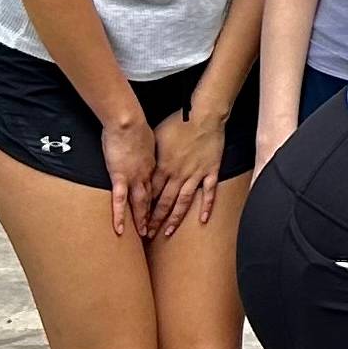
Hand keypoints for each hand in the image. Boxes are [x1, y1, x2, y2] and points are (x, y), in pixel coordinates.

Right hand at [98, 103, 157, 240]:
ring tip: (145, 234)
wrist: (128, 121)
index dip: (161, 200)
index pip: (160, 187)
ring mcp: (135, 177)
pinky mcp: (120, 177)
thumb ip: (149, 150)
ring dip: (143, 220)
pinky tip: (120, 229)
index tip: (164, 211)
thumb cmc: (137, 125)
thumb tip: (148, 152)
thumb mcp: (149, 139)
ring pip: (141, 203)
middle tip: (160, 230)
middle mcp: (148, 174)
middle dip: (157, 216)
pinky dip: (120, 216)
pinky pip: (120, 201)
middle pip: (154, 199)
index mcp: (155, 165)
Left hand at [146, 99, 226, 237]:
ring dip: (175, 218)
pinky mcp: (210, 171)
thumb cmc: (178, 122)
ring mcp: (195, 174)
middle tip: (149, 233)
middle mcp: (178, 175)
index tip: (137, 220)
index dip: (143, 208)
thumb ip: (150, 155)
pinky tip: (203, 219)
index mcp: (163, 167)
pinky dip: (206, 206)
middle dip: (155, 219)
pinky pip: (208, 192)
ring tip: (168, 232)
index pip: (150, 193)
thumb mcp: (156, 136)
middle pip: (164, 202)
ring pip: (183, 202)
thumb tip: (143, 165)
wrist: (203, 115)